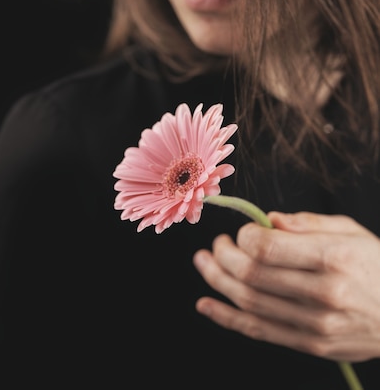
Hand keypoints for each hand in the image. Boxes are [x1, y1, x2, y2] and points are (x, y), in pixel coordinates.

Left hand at [193, 211, 379, 361]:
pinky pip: (259, 331)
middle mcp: (323, 293)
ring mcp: (316, 324)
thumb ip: (307, 224)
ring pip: (250, 303)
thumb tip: (266, 220)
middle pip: (253, 275)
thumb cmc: (377, 264)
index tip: (242, 231)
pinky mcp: (312, 345)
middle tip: (216, 244)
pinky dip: (227, 318)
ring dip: (217, 281)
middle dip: (224, 256)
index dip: (244, 237)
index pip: (268, 248)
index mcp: (333, 258)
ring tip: (203, 263)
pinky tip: (206, 304)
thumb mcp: (351, 231)